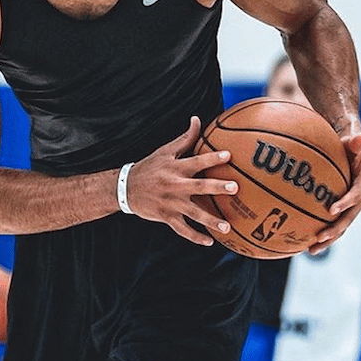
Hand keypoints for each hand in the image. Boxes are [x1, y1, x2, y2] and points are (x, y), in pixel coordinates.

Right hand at [124, 117, 238, 245]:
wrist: (125, 188)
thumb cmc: (150, 167)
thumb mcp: (165, 151)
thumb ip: (185, 138)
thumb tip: (198, 118)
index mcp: (176, 168)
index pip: (197, 161)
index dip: (212, 158)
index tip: (229, 155)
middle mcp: (175, 185)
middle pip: (199, 186)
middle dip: (217, 187)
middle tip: (235, 188)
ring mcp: (171, 203)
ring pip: (193, 213)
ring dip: (210, 221)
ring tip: (227, 228)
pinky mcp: (166, 216)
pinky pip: (182, 229)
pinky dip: (195, 237)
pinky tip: (209, 242)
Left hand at [309, 129, 360, 253]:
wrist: (348, 151)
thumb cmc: (347, 144)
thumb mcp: (351, 141)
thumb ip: (356, 141)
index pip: (357, 195)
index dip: (346, 203)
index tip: (332, 209)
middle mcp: (359, 198)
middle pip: (349, 218)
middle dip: (336, 229)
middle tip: (320, 238)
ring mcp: (349, 207)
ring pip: (341, 226)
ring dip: (328, 240)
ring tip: (311, 250)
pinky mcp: (340, 211)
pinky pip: (331, 224)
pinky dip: (320, 235)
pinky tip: (303, 244)